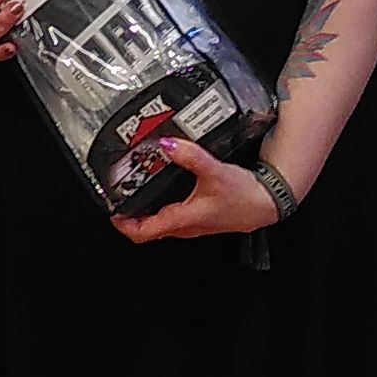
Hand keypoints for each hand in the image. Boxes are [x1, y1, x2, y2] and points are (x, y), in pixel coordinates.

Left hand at [114, 137, 287, 243]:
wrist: (266, 203)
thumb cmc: (244, 196)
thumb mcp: (215, 172)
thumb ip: (190, 156)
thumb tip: (168, 144)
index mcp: (182, 220)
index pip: (142, 232)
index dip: (122, 223)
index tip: (110, 210)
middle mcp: (184, 227)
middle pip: (146, 228)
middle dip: (129, 214)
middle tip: (118, 195)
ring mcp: (190, 224)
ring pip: (158, 223)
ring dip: (144, 210)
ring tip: (134, 188)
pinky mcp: (198, 217)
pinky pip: (171, 216)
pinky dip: (160, 205)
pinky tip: (161, 187)